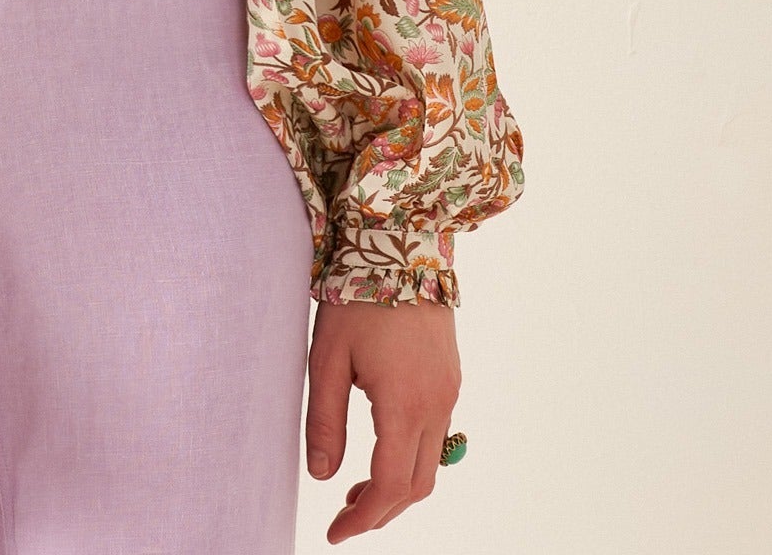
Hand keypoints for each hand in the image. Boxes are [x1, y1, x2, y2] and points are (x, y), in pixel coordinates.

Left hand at [305, 298, 460, 540]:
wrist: (402, 245)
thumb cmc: (357, 297)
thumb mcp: (327, 357)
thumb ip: (324, 419)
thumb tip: (321, 475)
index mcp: (404, 404)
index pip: (390, 486)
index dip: (363, 518)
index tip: (335, 533)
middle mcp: (436, 405)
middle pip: (417, 485)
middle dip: (382, 510)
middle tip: (344, 516)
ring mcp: (449, 391)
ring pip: (431, 463)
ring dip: (398, 486)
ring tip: (358, 488)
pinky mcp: (450, 378)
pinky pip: (436, 435)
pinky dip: (411, 457)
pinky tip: (383, 450)